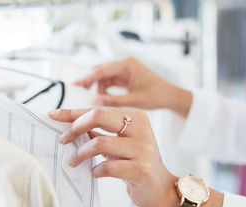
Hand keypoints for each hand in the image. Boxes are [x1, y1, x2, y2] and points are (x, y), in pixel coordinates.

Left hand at [49, 107, 223, 206]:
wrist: (160, 189)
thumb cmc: (136, 163)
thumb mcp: (120, 142)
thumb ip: (100, 131)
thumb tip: (71, 124)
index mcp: (136, 117)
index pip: (98, 109)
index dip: (72, 112)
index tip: (53, 114)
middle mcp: (141, 128)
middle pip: (98, 116)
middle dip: (74, 127)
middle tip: (62, 140)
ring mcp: (142, 148)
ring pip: (99, 143)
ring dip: (80, 153)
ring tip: (73, 161)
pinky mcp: (140, 169)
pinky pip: (107, 167)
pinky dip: (95, 170)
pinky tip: (95, 173)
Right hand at [74, 57, 191, 117]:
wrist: (171, 96)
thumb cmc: (156, 96)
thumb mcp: (134, 101)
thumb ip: (113, 101)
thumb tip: (94, 102)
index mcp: (128, 65)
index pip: (102, 71)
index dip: (87, 78)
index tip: (74, 83)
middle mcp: (125, 64)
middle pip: (100, 70)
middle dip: (90, 80)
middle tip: (78, 90)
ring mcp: (124, 69)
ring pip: (103, 76)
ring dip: (98, 87)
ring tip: (95, 99)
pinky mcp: (125, 76)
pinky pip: (109, 81)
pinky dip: (104, 89)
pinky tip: (102, 97)